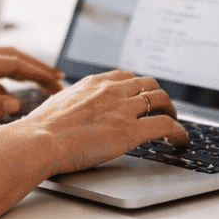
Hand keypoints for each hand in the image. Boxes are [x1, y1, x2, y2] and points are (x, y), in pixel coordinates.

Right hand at [0, 69, 188, 218]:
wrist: (38, 140)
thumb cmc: (40, 129)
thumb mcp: (57, 104)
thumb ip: (71, 103)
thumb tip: (68, 110)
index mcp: (94, 83)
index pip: (127, 77)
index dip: (139, 87)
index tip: (142, 97)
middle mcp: (112, 90)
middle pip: (149, 85)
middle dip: (159, 98)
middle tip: (163, 111)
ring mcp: (123, 109)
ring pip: (161, 101)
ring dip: (172, 112)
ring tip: (174, 125)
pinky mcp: (131, 131)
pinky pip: (166, 126)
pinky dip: (180, 132)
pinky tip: (181, 141)